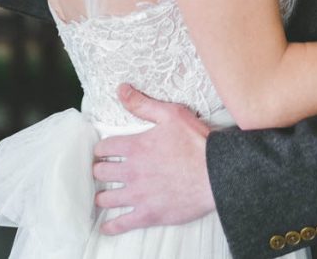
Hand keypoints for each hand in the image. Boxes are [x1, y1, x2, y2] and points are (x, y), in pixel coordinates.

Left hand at [93, 84, 215, 234]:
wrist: (216, 173)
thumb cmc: (196, 142)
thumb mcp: (171, 114)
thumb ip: (142, 104)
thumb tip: (121, 89)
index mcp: (135, 147)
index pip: (104, 148)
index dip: (102, 149)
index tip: (105, 152)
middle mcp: (131, 172)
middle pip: (100, 173)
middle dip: (100, 171)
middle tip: (105, 171)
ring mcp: (138, 196)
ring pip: (106, 199)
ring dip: (103, 196)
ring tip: (106, 195)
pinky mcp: (148, 215)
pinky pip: (120, 224)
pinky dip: (111, 227)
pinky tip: (107, 226)